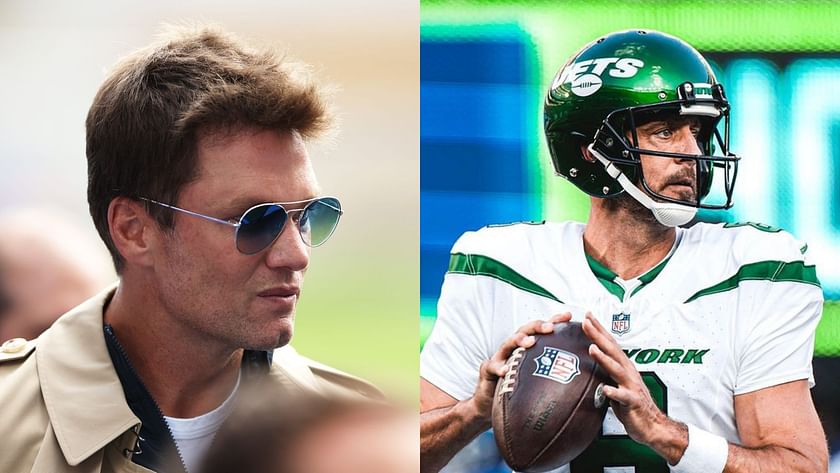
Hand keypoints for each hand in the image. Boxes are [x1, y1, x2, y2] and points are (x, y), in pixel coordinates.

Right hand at [469, 313, 571, 419]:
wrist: (490, 402)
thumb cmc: (518, 390)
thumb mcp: (537, 380)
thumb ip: (555, 376)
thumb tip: (586, 382)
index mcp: (528, 347)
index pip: (542, 330)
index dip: (555, 321)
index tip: (569, 316)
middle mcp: (514, 348)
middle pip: (526, 330)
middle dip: (538, 326)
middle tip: (550, 328)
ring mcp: (500, 356)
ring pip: (508, 343)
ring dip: (519, 340)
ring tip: (529, 342)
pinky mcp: (488, 369)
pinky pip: (493, 366)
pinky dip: (499, 367)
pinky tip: (506, 371)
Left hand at [581, 312, 679, 451]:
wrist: (652, 426)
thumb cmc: (632, 405)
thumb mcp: (616, 384)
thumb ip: (605, 373)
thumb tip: (586, 365)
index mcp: (623, 367)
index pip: (609, 344)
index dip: (598, 330)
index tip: (586, 316)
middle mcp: (628, 373)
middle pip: (612, 350)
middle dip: (598, 335)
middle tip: (586, 322)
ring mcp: (631, 386)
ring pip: (616, 369)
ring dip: (604, 358)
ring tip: (592, 349)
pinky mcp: (633, 402)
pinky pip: (623, 396)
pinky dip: (614, 392)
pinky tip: (605, 388)